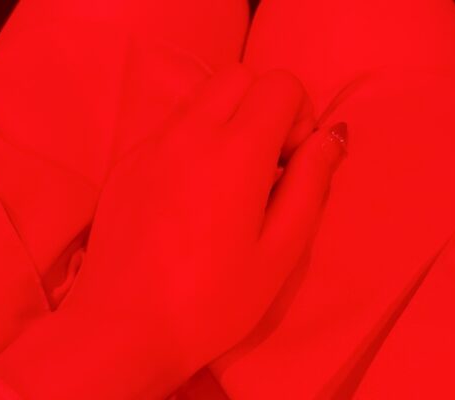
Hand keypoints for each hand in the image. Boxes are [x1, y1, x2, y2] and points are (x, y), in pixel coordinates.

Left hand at [66, 64, 347, 384]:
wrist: (123, 329)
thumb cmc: (213, 301)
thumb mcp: (281, 251)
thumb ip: (312, 183)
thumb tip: (331, 136)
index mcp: (236, 150)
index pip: (280, 84)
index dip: (298, 117)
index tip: (291, 166)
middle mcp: (189, 132)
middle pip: (238, 77)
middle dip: (263, 107)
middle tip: (265, 168)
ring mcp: (150, 144)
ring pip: (200, 97)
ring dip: (226, 120)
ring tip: (228, 182)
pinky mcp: (124, 163)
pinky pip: (168, 127)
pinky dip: (192, 140)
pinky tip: (189, 197)